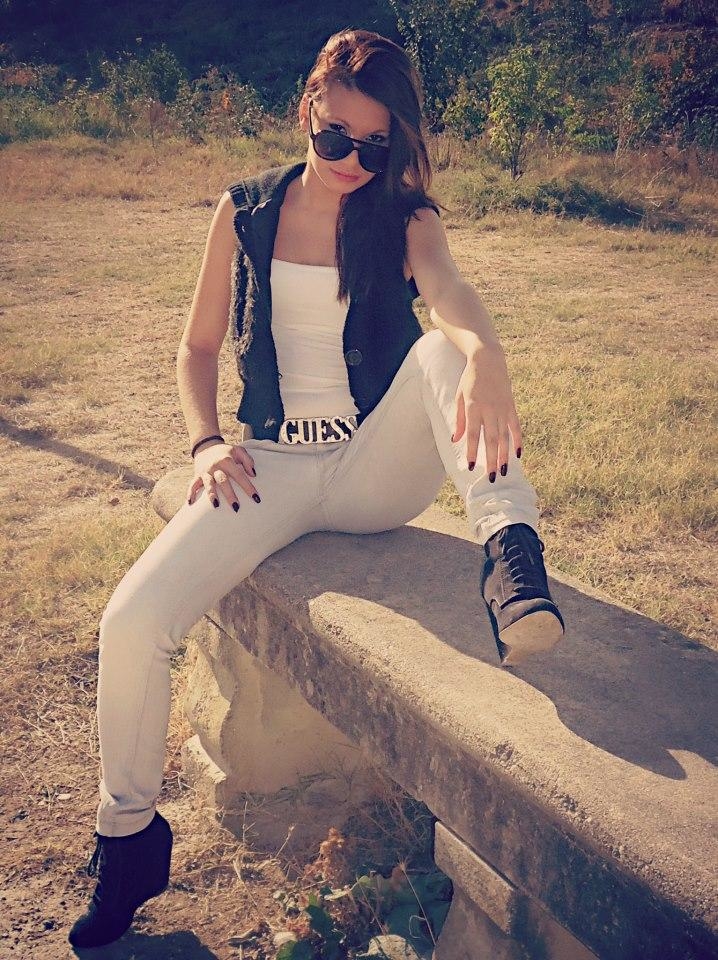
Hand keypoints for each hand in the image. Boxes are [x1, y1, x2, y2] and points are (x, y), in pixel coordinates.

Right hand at [187, 442, 259, 508]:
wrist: (206, 445)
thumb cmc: (226, 452)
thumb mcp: (238, 451)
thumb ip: (248, 460)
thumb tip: (253, 474)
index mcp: (227, 461)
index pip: (239, 475)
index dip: (248, 487)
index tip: (256, 498)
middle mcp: (216, 466)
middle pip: (223, 481)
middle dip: (230, 495)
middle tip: (236, 507)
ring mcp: (206, 471)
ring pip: (208, 484)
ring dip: (212, 494)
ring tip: (216, 505)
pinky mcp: (197, 475)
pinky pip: (193, 484)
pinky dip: (190, 493)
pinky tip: (190, 503)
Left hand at [451, 345, 522, 480]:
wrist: (488, 360)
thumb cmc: (469, 379)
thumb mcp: (459, 397)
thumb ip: (458, 420)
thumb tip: (455, 440)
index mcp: (473, 407)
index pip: (472, 434)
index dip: (471, 451)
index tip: (471, 467)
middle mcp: (489, 409)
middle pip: (491, 440)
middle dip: (491, 460)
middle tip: (490, 478)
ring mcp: (503, 408)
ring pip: (504, 436)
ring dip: (504, 456)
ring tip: (503, 472)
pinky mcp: (511, 406)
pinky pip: (516, 426)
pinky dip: (518, 440)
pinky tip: (518, 455)